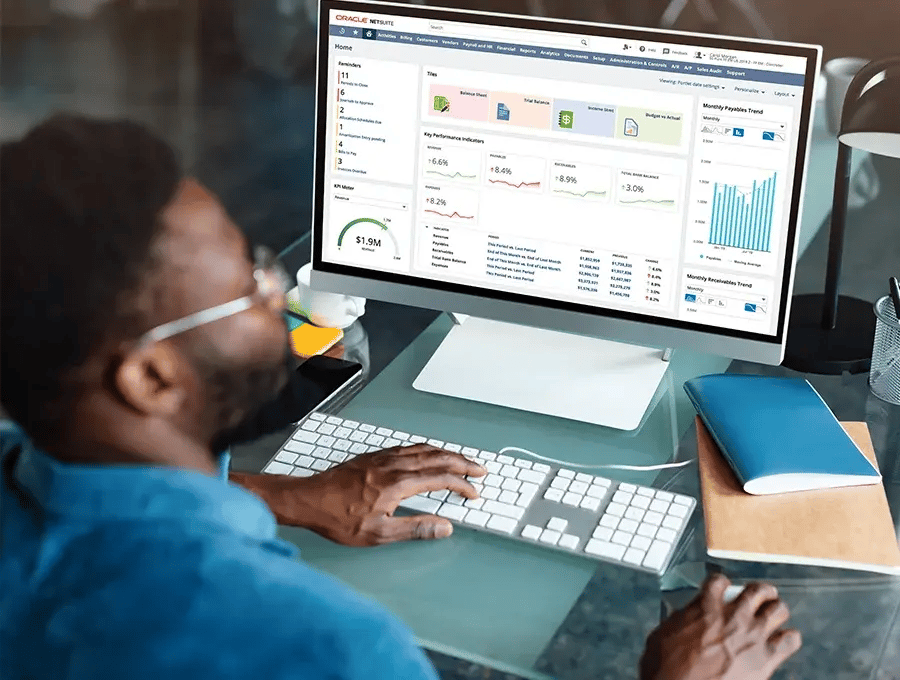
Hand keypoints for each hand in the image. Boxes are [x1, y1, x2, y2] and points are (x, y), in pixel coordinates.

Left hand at [240, 445, 485, 545]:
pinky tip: (427, 453)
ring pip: (423, 449)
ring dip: (446, 453)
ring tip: (460, 459)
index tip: (474, 492)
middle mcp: (394, 465)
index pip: (441, 478)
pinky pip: (407, 447)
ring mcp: (383, 457)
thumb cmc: (339, 519)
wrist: (308, 500)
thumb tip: (444, 527)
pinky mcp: (373, 456)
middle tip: (480, 468)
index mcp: (399, 484)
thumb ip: (415, 528)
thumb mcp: (379, 534)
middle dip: (462, 462)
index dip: (462, 484)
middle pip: (437, 457)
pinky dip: (426, 449)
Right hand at [639, 574, 801, 679]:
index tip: (722, 587)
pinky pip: (791, 640)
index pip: (719, 581)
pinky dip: (788, 638)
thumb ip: (680, 621)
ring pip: (779, 609)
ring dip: (776, 610)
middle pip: (758, 590)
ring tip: (773, 614)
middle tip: (759, 596)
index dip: (721, 582)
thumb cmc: (668, 671)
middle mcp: (732, 616)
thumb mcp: (662, 637)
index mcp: (704, 608)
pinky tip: (782, 640)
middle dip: (760, 591)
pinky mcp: (766, 660)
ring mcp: (752, 636)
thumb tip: (685, 618)